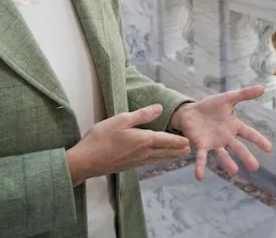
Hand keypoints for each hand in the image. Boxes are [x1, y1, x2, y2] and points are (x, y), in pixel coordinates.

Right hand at [66, 104, 190, 185]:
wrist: (86, 161)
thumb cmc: (101, 138)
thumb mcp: (121, 120)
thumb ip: (141, 115)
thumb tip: (159, 108)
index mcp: (143, 140)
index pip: (166, 140)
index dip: (178, 140)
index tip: (189, 141)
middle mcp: (143, 153)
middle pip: (165, 152)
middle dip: (177, 150)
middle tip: (189, 149)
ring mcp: (135, 161)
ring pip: (157, 158)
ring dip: (169, 156)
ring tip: (177, 155)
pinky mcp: (128, 166)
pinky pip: (148, 162)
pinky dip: (157, 159)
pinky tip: (155, 158)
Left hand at [169, 85, 274, 179]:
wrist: (190, 112)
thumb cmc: (210, 107)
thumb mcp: (227, 98)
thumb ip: (244, 94)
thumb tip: (262, 88)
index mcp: (234, 126)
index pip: (249, 133)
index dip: (258, 140)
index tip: (269, 149)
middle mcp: (226, 137)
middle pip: (238, 147)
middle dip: (246, 156)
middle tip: (255, 167)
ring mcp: (214, 143)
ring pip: (222, 155)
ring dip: (227, 163)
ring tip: (234, 171)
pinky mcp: (201, 145)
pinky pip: (201, 157)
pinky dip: (200, 166)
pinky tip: (199, 176)